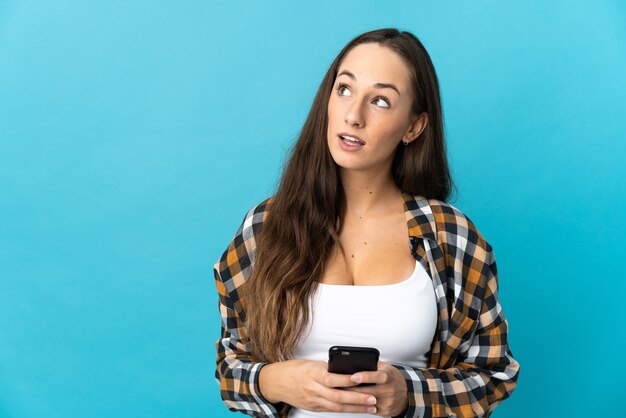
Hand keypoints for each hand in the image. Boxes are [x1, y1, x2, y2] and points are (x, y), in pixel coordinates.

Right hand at [259, 359, 378, 413]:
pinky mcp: (313, 408)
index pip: (334, 379)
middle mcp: (313, 389)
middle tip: (373, 398)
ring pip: (337, 406)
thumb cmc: (295, 369)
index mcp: (313, 374)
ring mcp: (313, 400)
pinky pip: (332, 410)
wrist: (276, 382)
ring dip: (356, 408)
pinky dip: (346, 410)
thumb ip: (328, 368)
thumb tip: (347, 369)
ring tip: (371, 407)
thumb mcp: (311, 364)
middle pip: (338, 396)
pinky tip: (357, 409)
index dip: (349, 380)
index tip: (364, 379)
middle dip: (357, 399)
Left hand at [344, 361, 408, 416]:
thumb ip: (372, 365)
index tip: (353, 376)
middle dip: (352, 388)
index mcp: (389, 377)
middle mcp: (389, 390)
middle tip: (338, 385)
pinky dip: (359, 405)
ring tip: (341, 393)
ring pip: (366, 402)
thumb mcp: (385, 368)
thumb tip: (354, 361)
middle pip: (368, 391)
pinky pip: (369, 409)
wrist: (406, 394)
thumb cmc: (392, 377)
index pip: (378, 376)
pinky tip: (350, 402)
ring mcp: (387, 402)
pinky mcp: (385, 412)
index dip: (365, 376)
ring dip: (353, 398)